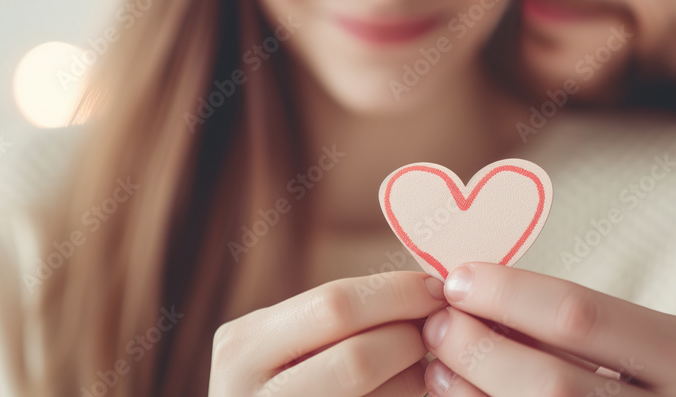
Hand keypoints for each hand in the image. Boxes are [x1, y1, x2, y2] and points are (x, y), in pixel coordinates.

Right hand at [209, 271, 444, 395]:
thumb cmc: (280, 378)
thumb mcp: (282, 341)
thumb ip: (334, 316)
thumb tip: (423, 289)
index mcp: (241, 346)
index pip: (334, 304)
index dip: (395, 293)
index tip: (433, 289)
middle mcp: (248, 396)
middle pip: (357, 358)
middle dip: (408, 338)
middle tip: (434, 331)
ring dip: (414, 377)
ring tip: (421, 364)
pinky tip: (407, 389)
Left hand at [421, 262, 675, 396]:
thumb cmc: (661, 389)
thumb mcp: (646, 350)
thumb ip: (575, 324)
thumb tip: (473, 292)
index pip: (577, 314)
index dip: (504, 294)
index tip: (457, 280)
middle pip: (550, 381)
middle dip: (478, 348)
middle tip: (437, 326)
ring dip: (471, 392)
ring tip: (440, 367)